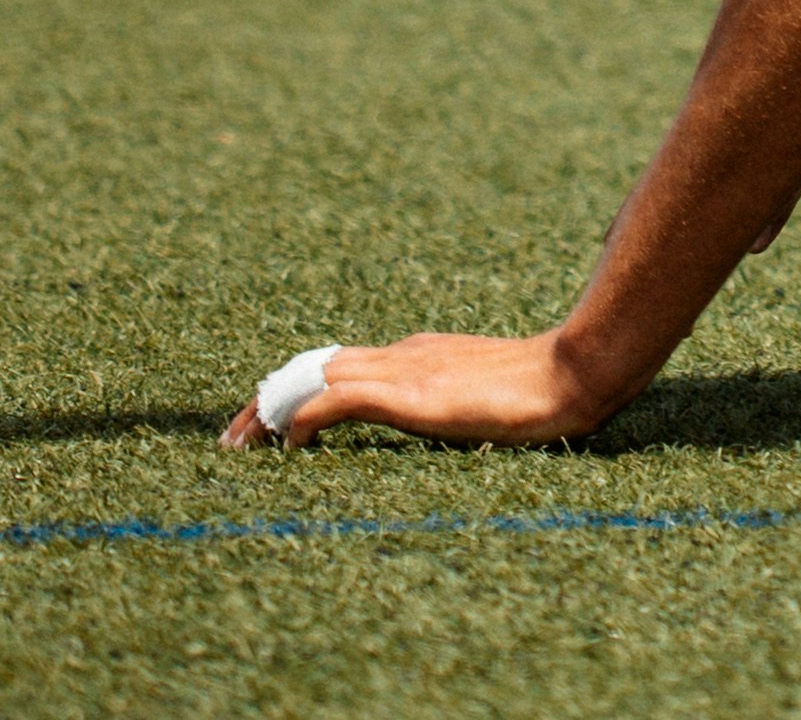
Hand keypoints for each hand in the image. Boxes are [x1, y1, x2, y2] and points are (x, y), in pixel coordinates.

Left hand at [223, 328, 613, 451]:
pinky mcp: (415, 394)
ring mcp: (407, 370)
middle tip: (230, 441)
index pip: (333, 365)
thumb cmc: (534, 394)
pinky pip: (345, 398)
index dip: (290, 391)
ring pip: (318, 377)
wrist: (570, 375)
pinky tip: (293, 444)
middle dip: (265, 401)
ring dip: (274, 408)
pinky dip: (309, 417)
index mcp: (413, 355)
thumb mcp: (471, 400)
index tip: (259, 426)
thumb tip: (424, 426)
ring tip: (243, 445)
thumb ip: (441, 403)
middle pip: (314, 366)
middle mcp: (401, 355)